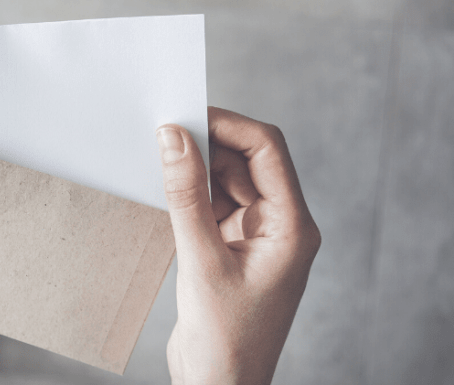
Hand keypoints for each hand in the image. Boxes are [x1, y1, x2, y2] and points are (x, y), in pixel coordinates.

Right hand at [158, 107, 319, 384]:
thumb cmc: (225, 339)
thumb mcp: (201, 260)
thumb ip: (186, 195)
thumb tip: (174, 139)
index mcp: (292, 226)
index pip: (267, 150)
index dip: (228, 125)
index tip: (187, 114)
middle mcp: (282, 225)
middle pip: (249, 160)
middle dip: (209, 143)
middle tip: (165, 132)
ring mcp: (260, 237)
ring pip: (231, 180)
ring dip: (199, 168)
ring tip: (160, 160)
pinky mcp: (236, 248)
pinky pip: (217, 204)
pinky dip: (194, 193)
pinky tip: (167, 190)